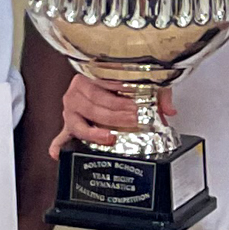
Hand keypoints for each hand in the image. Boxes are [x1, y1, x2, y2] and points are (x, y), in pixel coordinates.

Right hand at [49, 77, 172, 157]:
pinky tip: (59, 153)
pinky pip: (61, 135)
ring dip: (96, 132)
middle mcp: (77, 92)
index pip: (105, 87)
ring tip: (110, 136)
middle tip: (132, 120)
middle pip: (95, 106)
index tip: (135, 106)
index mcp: (90, 77)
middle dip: (115, 115)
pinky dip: (59, 145)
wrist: (96, 76)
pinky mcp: (69, 124)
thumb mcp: (140, 82)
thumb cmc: (115, 80)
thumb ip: (157, 93)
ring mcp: (71, 109)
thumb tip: (169, 110)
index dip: (121, 98)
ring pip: (81, 122)